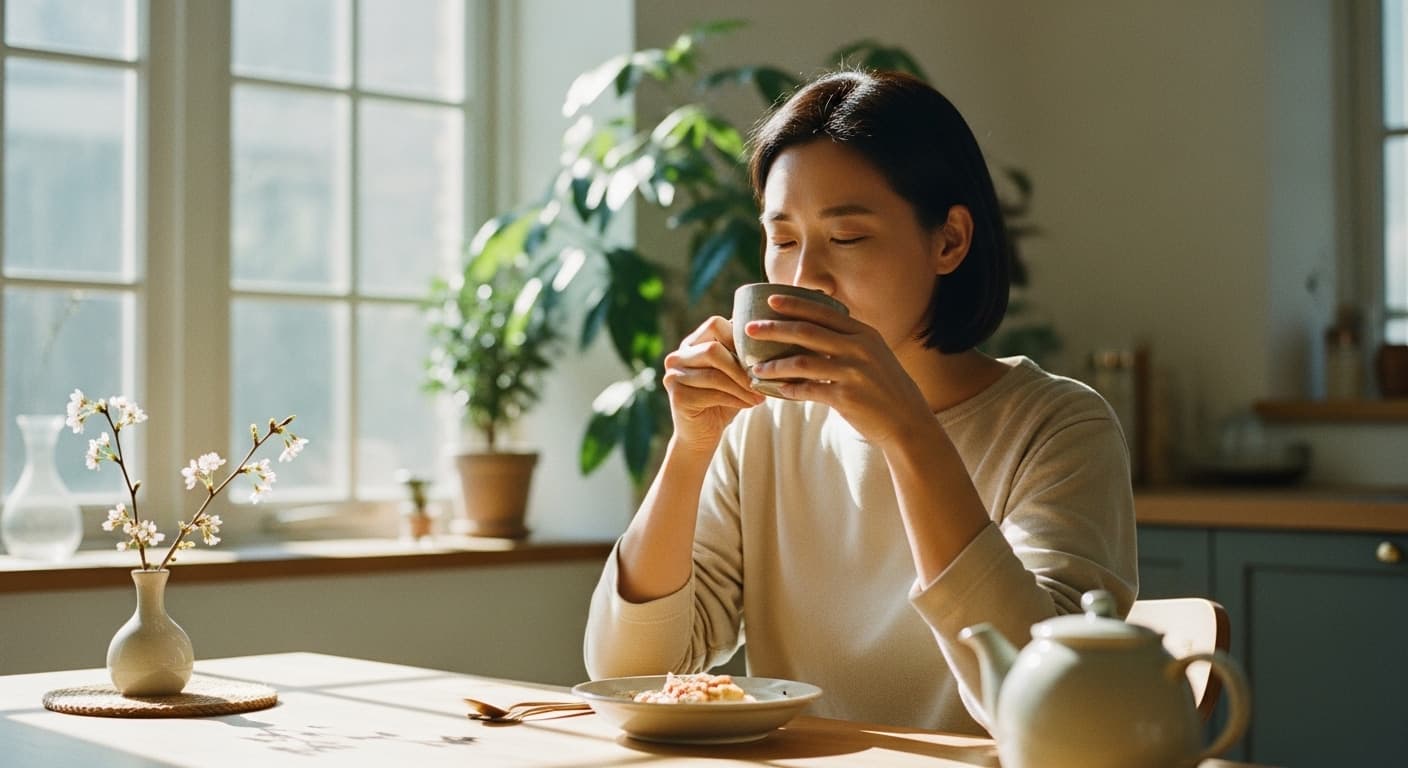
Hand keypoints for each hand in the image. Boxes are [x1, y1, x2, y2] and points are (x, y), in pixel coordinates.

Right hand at [662, 315, 765, 454]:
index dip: (738, 338)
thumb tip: (769, 333)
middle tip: (761, 382)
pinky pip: (713, 393)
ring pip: (714, 374)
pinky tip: (749, 405)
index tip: (757, 358)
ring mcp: (673, 375)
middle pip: (713, 349)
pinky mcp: (677, 396)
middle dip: (741, 368)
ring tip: (759, 397)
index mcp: (691, 343)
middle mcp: (677, 356)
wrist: (702, 435)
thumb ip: (742, 353)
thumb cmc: (724, 400)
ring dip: (742, 387)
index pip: (715, 324)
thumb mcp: (735, 373)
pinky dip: (736, 399)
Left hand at [744, 294, 930, 446]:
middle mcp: (859, 348)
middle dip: (774, 328)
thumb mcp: (873, 354)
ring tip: (754, 367)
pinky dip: (788, 390)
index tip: (770, 299)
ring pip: (802, 363)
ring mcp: (853, 373)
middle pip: (806, 332)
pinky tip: (775, 390)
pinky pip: (808, 391)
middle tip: (749, 328)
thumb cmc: (884, 386)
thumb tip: (813, 329)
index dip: (794, 304)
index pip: (823, 312)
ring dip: (774, 365)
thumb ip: (848, 340)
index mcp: (864, 333)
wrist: (908, 421)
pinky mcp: (846, 398)